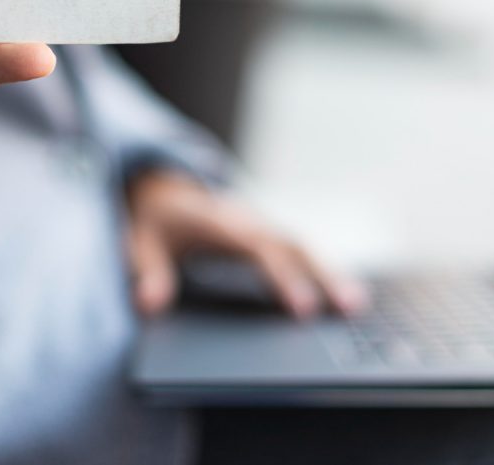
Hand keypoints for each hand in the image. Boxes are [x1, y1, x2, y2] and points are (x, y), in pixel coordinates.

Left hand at [126, 170, 367, 317]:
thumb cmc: (152, 218)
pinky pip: (297, 249)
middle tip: (349, 308)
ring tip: (355, 307)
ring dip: (329, 272)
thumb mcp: (138, 241)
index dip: (282, 277)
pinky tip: (343, 293)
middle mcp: (246, 220)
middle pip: (292, 245)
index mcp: (218, 220)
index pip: (258, 249)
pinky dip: (321, 268)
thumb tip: (149, 303)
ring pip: (301, 246)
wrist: (161, 186)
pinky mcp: (265, 233)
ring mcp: (259, 225)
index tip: (303, 308)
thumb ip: (146, 271)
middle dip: (322, 274)